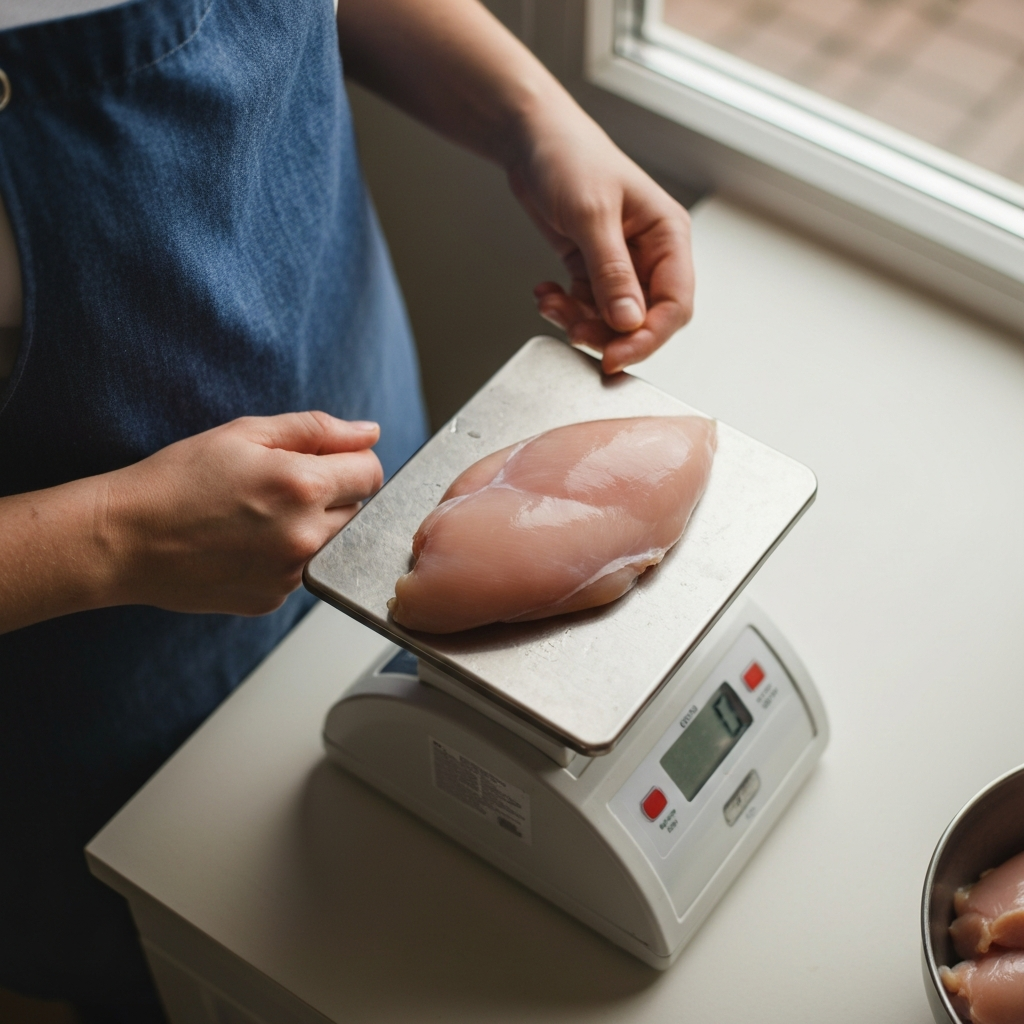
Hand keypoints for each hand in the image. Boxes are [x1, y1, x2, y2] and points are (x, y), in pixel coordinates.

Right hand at [105, 412, 382, 615]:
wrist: (126, 539)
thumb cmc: (177, 480)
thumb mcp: (247, 434)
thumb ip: (318, 430)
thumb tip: (369, 433)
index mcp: (303, 487)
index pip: (371, 473)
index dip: (350, 461)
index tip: (323, 460)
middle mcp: (306, 536)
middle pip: (358, 509)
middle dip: (331, 493)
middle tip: (279, 486)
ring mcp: (291, 574)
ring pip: (334, 542)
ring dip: (313, 526)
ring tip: (261, 515)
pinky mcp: (274, 599)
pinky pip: (304, 570)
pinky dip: (288, 555)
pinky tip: (247, 543)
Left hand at [508, 101, 693, 374]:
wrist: (531, 138)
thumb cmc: (570, 157)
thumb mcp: (591, 215)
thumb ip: (611, 273)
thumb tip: (629, 322)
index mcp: (667, 236)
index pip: (674, 305)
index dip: (648, 338)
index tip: (615, 357)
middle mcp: (649, 255)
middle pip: (643, 320)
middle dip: (608, 333)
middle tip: (574, 333)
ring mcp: (620, 264)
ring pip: (610, 319)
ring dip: (579, 321)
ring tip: (551, 304)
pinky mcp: (591, 268)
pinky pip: (585, 306)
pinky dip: (564, 309)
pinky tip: (546, 293)